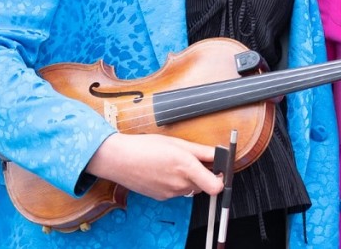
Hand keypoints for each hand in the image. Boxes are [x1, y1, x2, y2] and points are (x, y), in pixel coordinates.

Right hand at [85, 132, 224, 199]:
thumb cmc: (145, 147)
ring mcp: (170, 193)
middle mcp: (180, 184)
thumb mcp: (178, 143)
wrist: (119, 159)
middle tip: (191, 159)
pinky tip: (164, 171)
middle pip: (203, 185)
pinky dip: (175, 182)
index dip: (221, 179)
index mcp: (187, 168)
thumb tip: (219, 153)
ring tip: (174, 163)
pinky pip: (176, 191)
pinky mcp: (161, 198)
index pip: (216, 186)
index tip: (219, 170)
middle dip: (202, 174)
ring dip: (188, 178)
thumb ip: (202, 151)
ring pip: (189, 188)